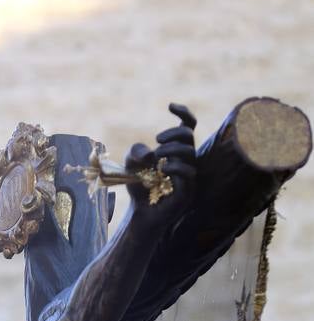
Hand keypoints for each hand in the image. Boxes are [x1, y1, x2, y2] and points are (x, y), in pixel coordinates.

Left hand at [125, 103, 196, 227]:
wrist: (140, 213)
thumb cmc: (138, 187)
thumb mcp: (130, 165)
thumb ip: (135, 151)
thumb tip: (151, 153)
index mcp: (176, 151)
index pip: (188, 126)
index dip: (184, 113)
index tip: (169, 106)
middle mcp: (185, 161)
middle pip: (188, 136)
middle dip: (174, 133)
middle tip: (157, 140)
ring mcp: (189, 176)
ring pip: (190, 153)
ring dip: (172, 149)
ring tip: (156, 156)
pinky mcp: (187, 191)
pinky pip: (188, 173)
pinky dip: (175, 167)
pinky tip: (162, 169)